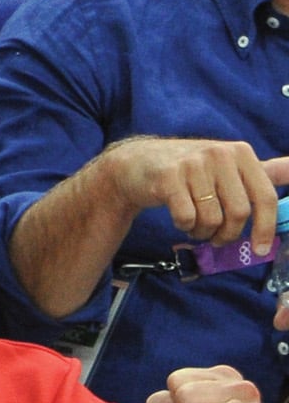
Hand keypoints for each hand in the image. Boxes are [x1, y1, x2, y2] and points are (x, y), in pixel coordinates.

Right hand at [93, 137, 288, 250]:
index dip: (265, 227)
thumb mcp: (228, 165)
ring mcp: (193, 165)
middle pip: (238, 213)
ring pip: (211, 219)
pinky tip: (179, 218)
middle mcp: (220, 155)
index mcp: (241, 153)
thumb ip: (265, 171)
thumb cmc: (189, 170)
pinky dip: (183, 226)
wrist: (137, 164)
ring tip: (194, 225)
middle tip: (216, 238)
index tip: (260, 249)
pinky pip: (186, 218)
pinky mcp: (168, 178)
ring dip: (202, 232)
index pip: (265, 196)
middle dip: (227, 234)